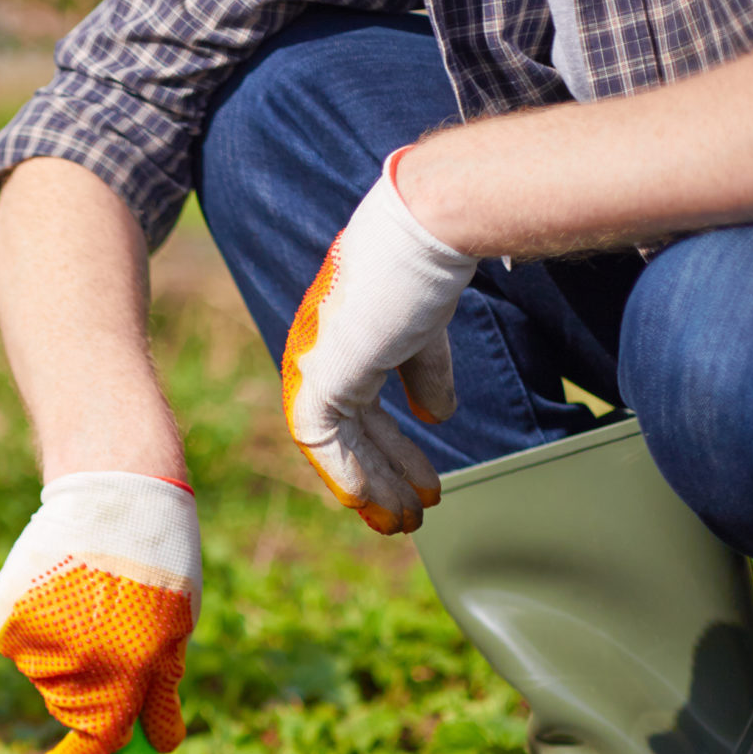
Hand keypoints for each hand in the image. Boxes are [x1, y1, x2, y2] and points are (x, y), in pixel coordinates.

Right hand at [0, 472, 200, 753]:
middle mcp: (81, 662)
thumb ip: (161, 693)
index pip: (98, 738)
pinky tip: (63, 593)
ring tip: (91, 604)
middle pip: (71, 710)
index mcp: (130, 671)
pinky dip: (40, 633)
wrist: (114, 494)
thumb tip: (159, 746)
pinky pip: (24, 648)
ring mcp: (41, 640)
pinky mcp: (12, 618)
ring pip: (46, 678)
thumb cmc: (158, 563)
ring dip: (66, 658)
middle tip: (106, 652)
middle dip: (87, 698)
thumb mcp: (176, 630)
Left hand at [279, 149, 475, 533]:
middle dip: (384, 478)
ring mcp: (316, 363)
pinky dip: (348, 471)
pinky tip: (373, 502)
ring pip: (337, 443)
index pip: (359, 410)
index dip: (392, 451)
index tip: (424, 486)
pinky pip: (320, 438)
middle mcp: (320, 354)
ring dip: (373, 485)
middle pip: (349, 433)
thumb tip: (436, 418)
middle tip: (409, 518)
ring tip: (403, 521)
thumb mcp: (426, 334)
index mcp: (342, 341)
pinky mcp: (319, 372)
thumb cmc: (431, 267)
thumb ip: (424, 375)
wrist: (431, 232)